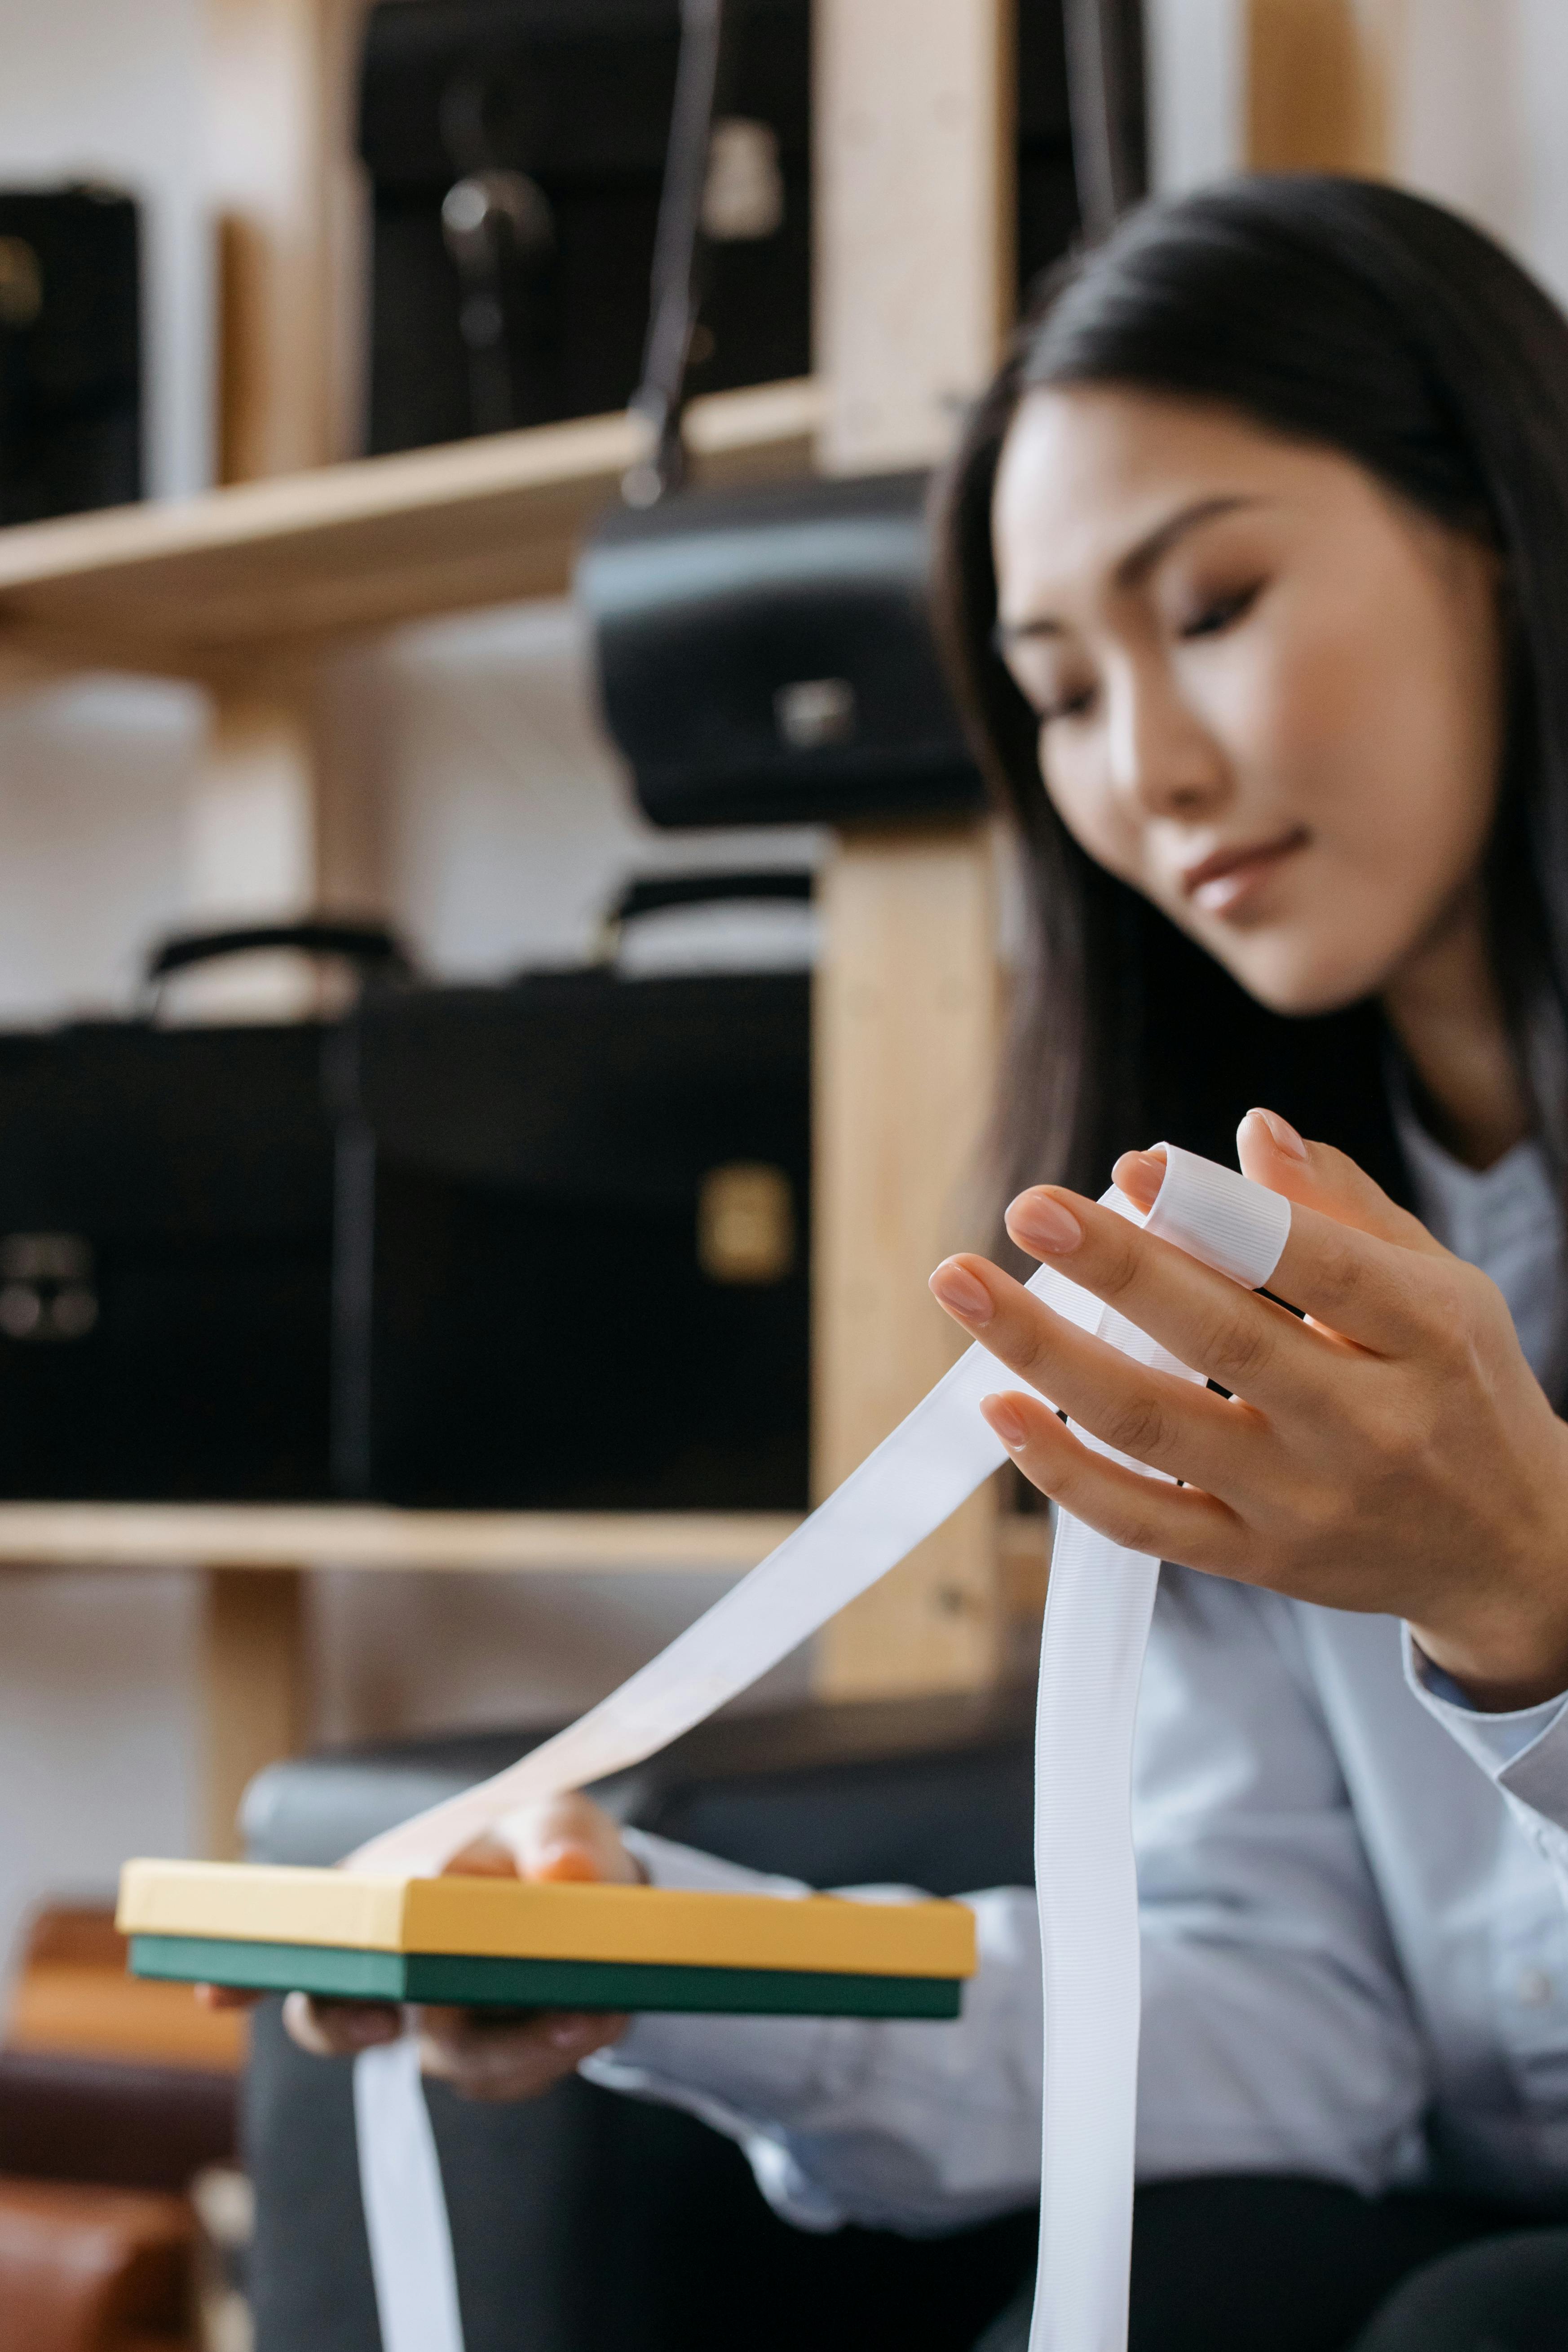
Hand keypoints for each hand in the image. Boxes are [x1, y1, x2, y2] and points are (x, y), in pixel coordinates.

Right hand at [279, 1791, 641, 2097]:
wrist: (602, 1898)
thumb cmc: (549, 1845)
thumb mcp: (558, 1820)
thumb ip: (558, 1838)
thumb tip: (561, 1868)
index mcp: (378, 1895)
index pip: (297, 1933)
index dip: (247, 1965)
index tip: (213, 1988)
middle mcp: (391, 1969)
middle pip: (339, 2019)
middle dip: (360, 2027)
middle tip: (389, 2021)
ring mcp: (438, 2021)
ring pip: (446, 2058)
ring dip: (515, 2042)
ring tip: (590, 2010)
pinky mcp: (494, 2055)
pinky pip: (506, 2075)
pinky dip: (553, 2052)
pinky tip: (600, 2017)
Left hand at [929, 1106, 1567, 1710]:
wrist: (1512, 1553)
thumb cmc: (1460, 1392)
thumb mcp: (1442, 1290)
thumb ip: (1340, 1210)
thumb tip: (1247, 1132)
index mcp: (1427, 1337)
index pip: (1318, 1265)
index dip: (1220, 1214)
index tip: (1131, 1165)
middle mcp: (1367, 1427)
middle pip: (1224, 1342)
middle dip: (1117, 1269)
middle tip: (1027, 1207)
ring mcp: (1305, 1504)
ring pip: (1159, 1429)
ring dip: (1048, 1356)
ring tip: (963, 1288)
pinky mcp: (1259, 1562)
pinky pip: (1145, 1522)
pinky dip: (1065, 1471)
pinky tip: (999, 1409)